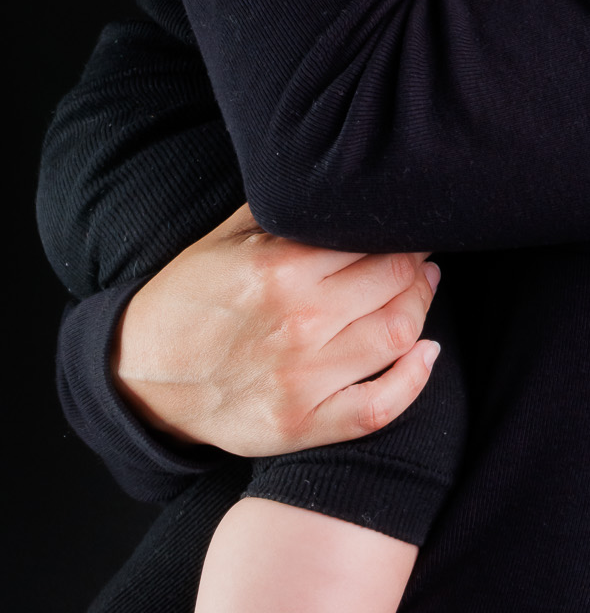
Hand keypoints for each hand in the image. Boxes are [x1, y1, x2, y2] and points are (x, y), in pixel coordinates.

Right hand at [113, 206, 440, 454]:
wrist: (141, 375)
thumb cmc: (189, 299)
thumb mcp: (226, 239)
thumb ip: (285, 212)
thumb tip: (343, 188)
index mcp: (279, 270)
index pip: (374, 243)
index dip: (403, 234)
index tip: (409, 229)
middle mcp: (298, 324)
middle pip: (396, 285)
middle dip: (417, 266)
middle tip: (420, 258)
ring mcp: (302, 380)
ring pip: (398, 336)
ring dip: (420, 309)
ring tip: (420, 291)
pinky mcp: (302, 424)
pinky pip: (381, 406)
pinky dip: (414, 380)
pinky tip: (425, 353)